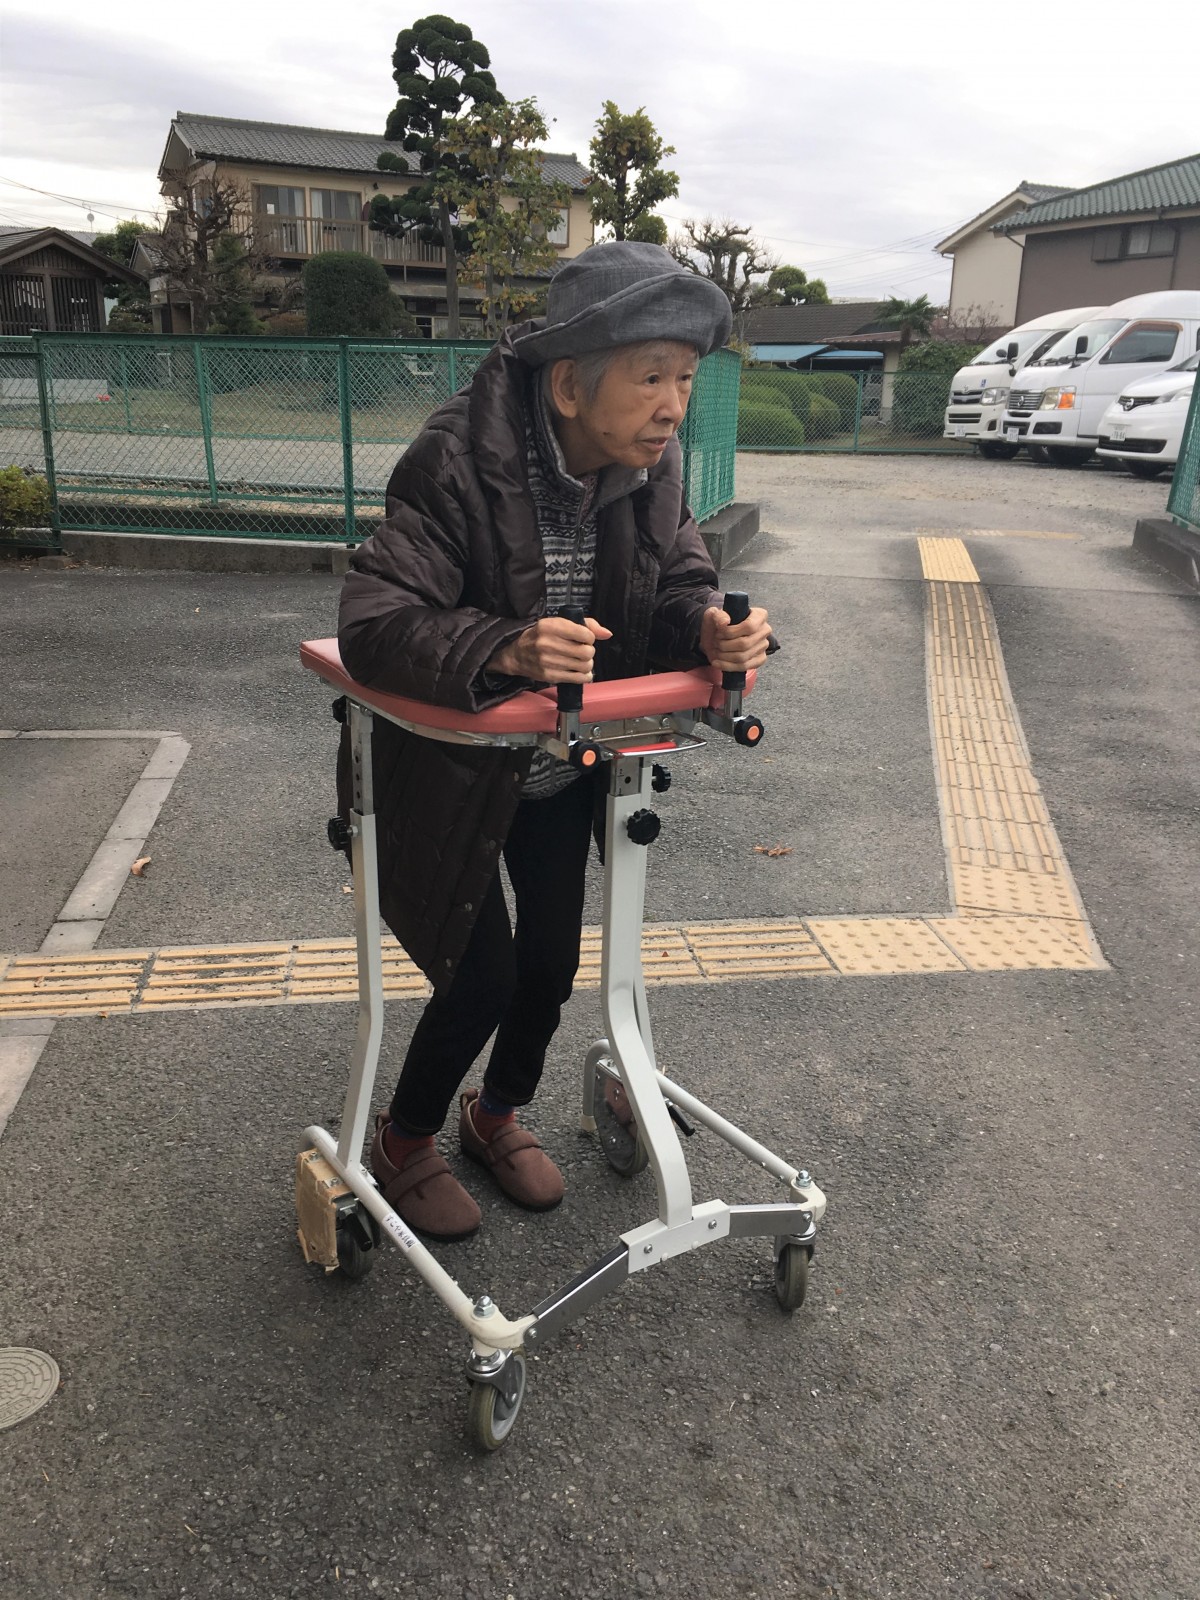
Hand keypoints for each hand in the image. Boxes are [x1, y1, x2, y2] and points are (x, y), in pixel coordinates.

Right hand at [487, 615, 612, 681]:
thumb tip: (607, 634)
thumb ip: (586, 624)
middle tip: (584, 651)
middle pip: (586, 652)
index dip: (590, 637)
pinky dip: (584, 676)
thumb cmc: (542, 636)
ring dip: (587, 664)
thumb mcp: (559, 623)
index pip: (585, 634)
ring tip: (581, 661)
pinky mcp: (549, 676)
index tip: (584, 639)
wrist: (517, 653)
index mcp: (550, 626)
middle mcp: (547, 643)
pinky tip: (580, 672)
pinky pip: (578, 678)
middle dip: (589, 652)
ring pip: (584, 666)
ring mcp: (547, 661)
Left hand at [700, 602, 770, 672]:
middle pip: (745, 644)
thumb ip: (718, 615)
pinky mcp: (760, 659)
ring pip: (743, 657)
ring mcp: (764, 646)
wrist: (718, 637)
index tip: (718, 632)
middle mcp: (765, 630)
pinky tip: (717, 662)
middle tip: (715, 642)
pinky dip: (727, 666)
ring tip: (715, 651)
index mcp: (759, 615)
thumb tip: (724, 622)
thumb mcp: (715, 614)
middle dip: (725, 645)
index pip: (749, 626)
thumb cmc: (719, 624)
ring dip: (724, 656)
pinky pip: (744, 666)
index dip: (731, 632)